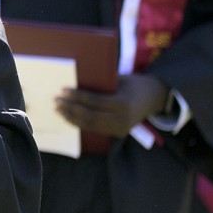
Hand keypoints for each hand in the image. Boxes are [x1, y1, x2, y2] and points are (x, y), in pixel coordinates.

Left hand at [54, 73, 168, 137]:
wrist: (156, 99)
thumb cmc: (135, 84)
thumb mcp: (121, 79)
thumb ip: (102, 84)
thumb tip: (76, 81)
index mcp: (123, 104)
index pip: (95, 102)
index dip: (78, 97)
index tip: (63, 90)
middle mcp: (122, 119)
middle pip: (90, 117)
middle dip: (71, 109)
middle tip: (56, 101)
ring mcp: (120, 129)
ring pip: (91, 126)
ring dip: (72, 118)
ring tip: (58, 110)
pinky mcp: (118, 133)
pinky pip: (95, 129)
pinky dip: (80, 124)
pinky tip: (69, 117)